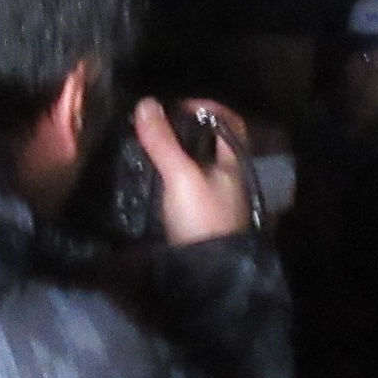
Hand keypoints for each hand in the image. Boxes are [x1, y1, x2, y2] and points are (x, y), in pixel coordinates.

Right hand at [134, 98, 253, 246]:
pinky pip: (182, 188)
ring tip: (143, 149)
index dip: (206, 108)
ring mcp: (213, 200)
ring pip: (193, 167)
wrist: (206, 274)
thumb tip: (146, 103)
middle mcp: (228, 178)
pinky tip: (147, 179)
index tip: (175, 107)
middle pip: (207, 144)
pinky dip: (166, 179)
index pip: (229, 122)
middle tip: (151, 127)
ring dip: (171, 156)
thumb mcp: (181, 175)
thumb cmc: (202, 218)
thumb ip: (163, 141)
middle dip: (181, 132)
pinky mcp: (197, 218)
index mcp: (234, 163)